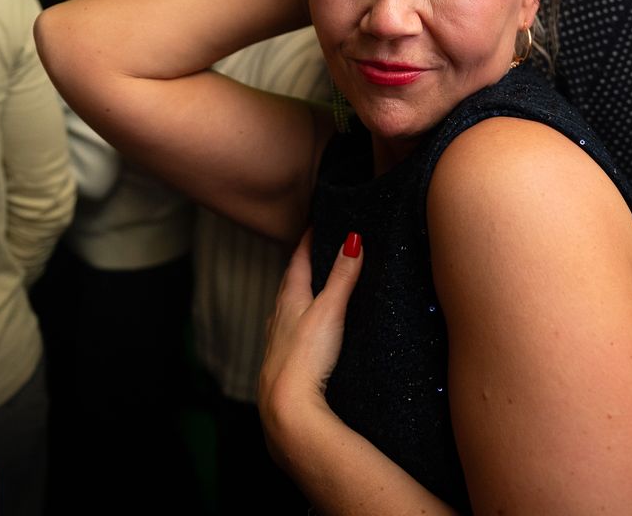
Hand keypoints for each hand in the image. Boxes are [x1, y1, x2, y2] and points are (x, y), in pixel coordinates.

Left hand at [259, 229, 363, 462]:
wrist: (287, 407)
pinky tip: (306, 335)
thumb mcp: (329, 310)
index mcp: (289, 299)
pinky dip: (299, 325)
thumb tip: (353, 240)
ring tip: (310, 291)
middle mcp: (279, 317)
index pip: (297, 261)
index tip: (314, 224)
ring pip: (286, 311)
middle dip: (300, 268)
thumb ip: (342, 277)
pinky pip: (290, 335)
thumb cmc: (305, 356)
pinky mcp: (284, 364)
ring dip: (298, 298)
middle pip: (289, 285)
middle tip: (312, 252)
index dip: (306, 242)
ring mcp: (278, 342)